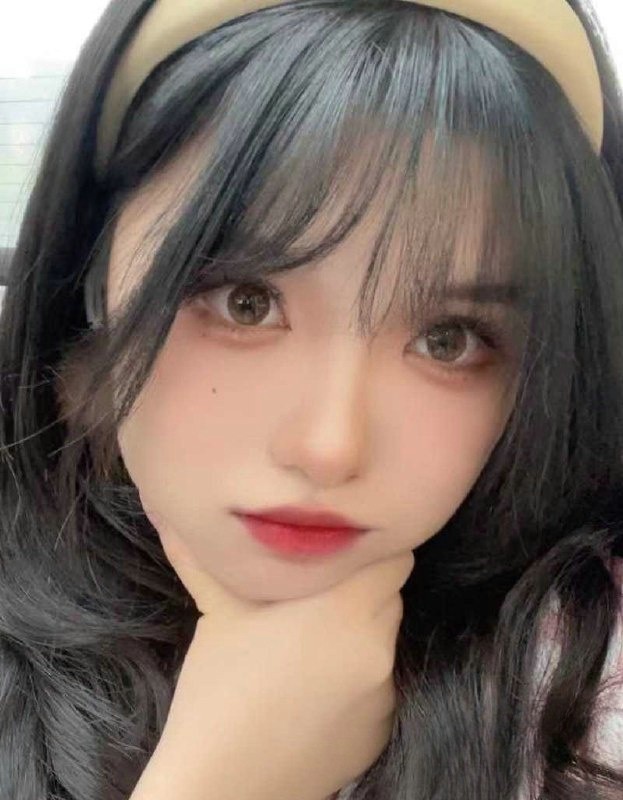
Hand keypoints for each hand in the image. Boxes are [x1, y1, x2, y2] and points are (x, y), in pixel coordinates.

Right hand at [138, 508, 414, 799]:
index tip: (331, 553)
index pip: (390, 554)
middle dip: (358, 583)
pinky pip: (381, 675)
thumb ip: (208, 555)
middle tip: (312, 593)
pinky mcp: (386, 723)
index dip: (362, 548)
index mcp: (345, 606)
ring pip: (385, 631)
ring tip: (308, 640)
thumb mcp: (218, 612)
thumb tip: (168, 508)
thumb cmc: (218, 692)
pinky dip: (358, 669)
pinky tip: (315, 685)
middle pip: (389, 590)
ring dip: (359, 624)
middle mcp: (378, 643)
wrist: (226, 790)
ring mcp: (387, 688)